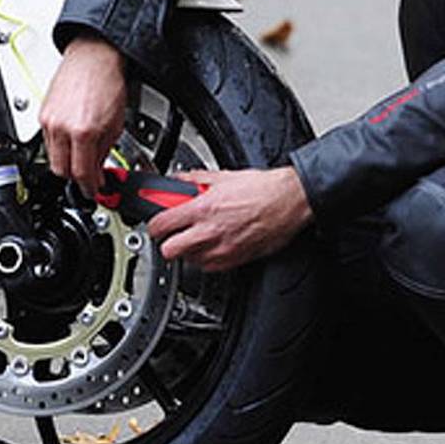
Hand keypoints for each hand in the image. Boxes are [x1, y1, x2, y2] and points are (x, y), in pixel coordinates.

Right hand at [38, 37, 128, 194]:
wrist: (94, 58)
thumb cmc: (108, 82)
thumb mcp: (116, 124)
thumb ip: (105, 152)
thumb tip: (98, 171)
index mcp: (84, 132)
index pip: (82, 174)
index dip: (89, 187)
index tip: (94, 189)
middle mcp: (62, 127)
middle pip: (61, 171)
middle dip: (76, 177)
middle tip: (89, 176)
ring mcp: (49, 121)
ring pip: (52, 157)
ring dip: (67, 162)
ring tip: (82, 155)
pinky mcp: (42, 114)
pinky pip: (47, 142)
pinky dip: (59, 147)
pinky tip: (72, 140)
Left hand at [147, 167, 311, 271]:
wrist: (290, 202)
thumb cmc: (264, 189)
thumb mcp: (224, 176)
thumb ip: (196, 179)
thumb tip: (180, 180)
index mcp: (204, 208)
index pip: (161, 225)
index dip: (154, 225)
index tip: (156, 222)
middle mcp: (210, 232)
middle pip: (169, 251)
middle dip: (168, 242)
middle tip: (174, 232)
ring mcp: (222, 249)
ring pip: (188, 260)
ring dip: (188, 249)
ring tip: (198, 235)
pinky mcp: (235, 260)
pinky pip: (209, 267)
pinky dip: (206, 258)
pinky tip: (213, 243)